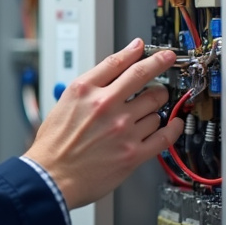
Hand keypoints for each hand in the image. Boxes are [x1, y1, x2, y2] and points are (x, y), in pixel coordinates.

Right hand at [23, 37, 182, 209]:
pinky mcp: (133, 153)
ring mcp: (123, 129)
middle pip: (144, 78)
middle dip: (159, 68)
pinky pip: (165, 135)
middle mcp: (106, 106)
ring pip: (156, 107)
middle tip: (165, 65)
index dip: (136, 52)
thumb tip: (110, 71)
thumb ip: (89, 85)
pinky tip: (174, 123)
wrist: (50, 177)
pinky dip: (173, 127)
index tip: (145, 47)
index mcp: (85, 91)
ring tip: (149, 109)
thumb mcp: (64, 102)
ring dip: (156, 106)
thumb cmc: (53, 145)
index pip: (117, 62)